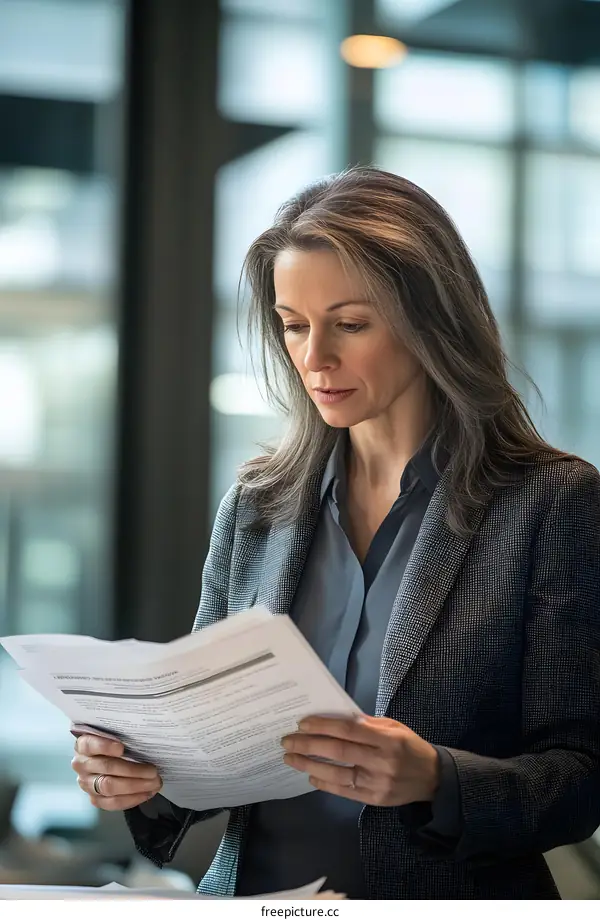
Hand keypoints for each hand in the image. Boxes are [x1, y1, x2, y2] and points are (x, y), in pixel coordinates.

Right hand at [71, 734, 162, 810]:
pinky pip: (112, 803)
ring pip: (109, 787)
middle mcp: (81, 764)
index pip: (90, 744)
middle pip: (106, 768)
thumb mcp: (114, 734)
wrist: (105, 759)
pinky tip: (146, 793)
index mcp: (83, 745)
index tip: (122, 748)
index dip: (105, 746)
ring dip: (135, 786)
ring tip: (154, 783)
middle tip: (153, 771)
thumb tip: (145, 736)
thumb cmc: (114, 744)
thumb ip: (123, 734)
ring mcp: (86, 784)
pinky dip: (131, 799)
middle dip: (132, 771)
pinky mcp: (94, 799)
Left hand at [281, 715, 439, 806]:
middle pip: (339, 751)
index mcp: (388, 739)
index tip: (302, 723)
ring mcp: (377, 782)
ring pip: (337, 774)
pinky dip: (325, 783)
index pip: (349, 730)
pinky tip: (311, 774)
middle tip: (288, 741)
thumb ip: (366, 724)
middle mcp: (382, 761)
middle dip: (309, 745)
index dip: (324, 726)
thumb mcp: (394, 727)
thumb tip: (335, 717)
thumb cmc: (410, 747)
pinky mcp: (374, 799)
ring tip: (291, 758)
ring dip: (310, 765)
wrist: (432, 778)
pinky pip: (344, 791)